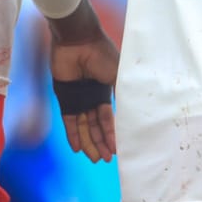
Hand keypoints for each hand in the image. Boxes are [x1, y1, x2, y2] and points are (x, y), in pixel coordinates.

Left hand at [47, 0, 120, 161]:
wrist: (79, 41)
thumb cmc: (102, 54)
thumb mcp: (118, 75)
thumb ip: (125, 93)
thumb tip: (137, 111)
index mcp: (106, 91)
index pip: (109, 118)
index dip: (113, 134)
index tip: (117, 149)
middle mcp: (92, 97)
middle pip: (96, 126)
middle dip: (100, 142)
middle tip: (104, 160)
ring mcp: (78, 98)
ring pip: (83, 126)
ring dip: (88, 142)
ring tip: (93, 158)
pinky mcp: (64, 97)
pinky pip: (69, 120)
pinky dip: (73, 134)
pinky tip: (77, 148)